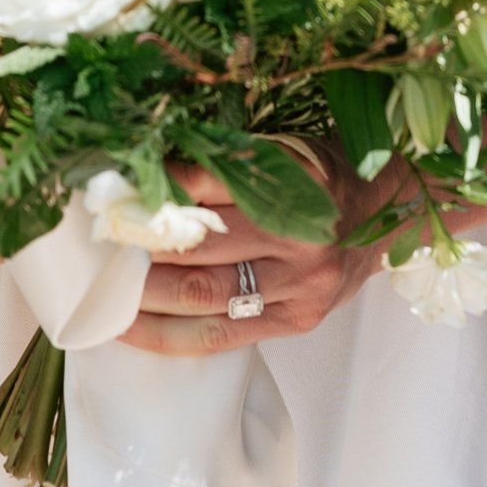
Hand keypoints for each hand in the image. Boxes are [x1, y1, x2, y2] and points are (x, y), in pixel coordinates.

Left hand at [121, 157, 374, 355]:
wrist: (393, 210)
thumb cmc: (329, 171)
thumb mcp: (287, 149)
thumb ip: (229, 165)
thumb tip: (148, 175)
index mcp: (297, 179)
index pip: (209, 185)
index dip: (155, 192)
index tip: (110, 194)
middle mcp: (300, 235)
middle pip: (200, 247)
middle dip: (138, 249)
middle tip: (93, 247)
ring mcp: (301, 284)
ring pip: (204, 296)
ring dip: (143, 295)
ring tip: (100, 289)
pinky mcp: (299, 320)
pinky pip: (221, 337)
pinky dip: (168, 335)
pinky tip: (131, 329)